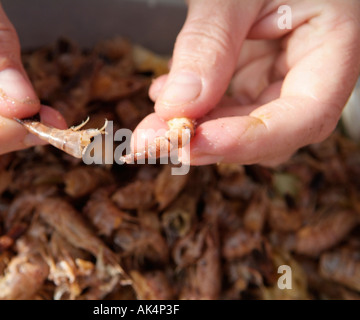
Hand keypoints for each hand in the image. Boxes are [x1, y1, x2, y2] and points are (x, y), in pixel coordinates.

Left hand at [134, 0, 359, 165]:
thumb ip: (210, 43)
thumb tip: (178, 105)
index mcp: (334, 42)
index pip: (307, 114)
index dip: (252, 138)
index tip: (199, 142)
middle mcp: (312, 68)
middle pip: (273, 130)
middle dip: (213, 141)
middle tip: (159, 140)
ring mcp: (281, 72)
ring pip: (245, 123)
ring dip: (198, 129)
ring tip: (155, 121)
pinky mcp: (256, 71)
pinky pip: (228, 104)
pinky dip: (197, 107)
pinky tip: (169, 94)